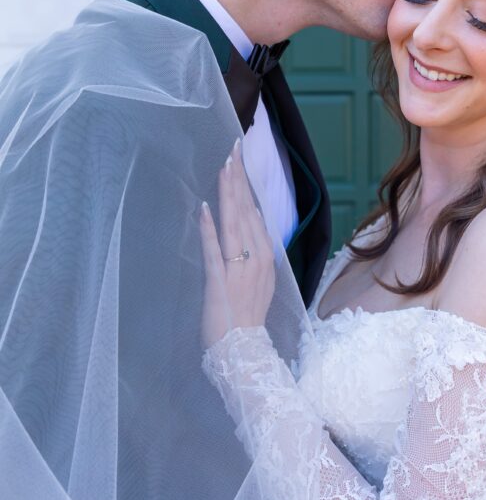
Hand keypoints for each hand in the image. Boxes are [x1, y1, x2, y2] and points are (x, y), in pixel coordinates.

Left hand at [199, 140, 275, 345]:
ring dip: (228, 193)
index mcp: (266, 255)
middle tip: (232, 149)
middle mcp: (256, 257)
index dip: (246, 184)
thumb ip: (259, 249)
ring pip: (233, 223)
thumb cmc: (247, 315)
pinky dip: (210, 228)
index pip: (255, 211)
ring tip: (224, 167)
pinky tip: (206, 207)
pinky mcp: (218, 280)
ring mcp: (238, 267)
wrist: (243, 350)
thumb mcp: (262, 279)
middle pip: (246, 210)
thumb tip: (255, 217)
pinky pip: (214, 249)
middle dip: (238, 178)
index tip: (239, 160)